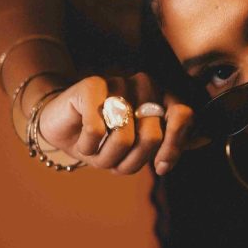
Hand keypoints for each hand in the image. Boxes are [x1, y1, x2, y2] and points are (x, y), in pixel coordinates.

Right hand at [35, 73, 210, 174]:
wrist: (63, 126)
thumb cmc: (105, 140)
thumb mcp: (136, 151)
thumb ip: (164, 147)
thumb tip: (184, 152)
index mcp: (162, 98)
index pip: (183, 116)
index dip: (174, 145)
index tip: (161, 165)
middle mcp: (144, 86)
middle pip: (152, 137)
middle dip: (129, 160)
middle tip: (113, 156)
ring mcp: (118, 82)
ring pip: (124, 138)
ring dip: (106, 156)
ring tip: (96, 147)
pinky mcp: (91, 85)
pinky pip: (97, 131)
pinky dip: (88, 146)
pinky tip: (83, 139)